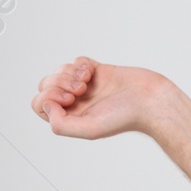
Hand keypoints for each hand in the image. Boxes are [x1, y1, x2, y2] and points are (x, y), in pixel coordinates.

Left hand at [30, 56, 175, 139]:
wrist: (150, 100)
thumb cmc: (124, 117)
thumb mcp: (89, 129)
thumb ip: (61, 124)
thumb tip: (47, 105)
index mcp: (70, 118)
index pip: (40, 105)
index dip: (49, 97)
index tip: (70, 99)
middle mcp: (75, 103)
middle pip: (46, 85)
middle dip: (58, 83)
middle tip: (80, 90)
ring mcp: (85, 86)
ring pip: (60, 71)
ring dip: (70, 73)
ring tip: (87, 82)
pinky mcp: (97, 71)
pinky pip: (77, 61)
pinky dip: (81, 64)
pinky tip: (93, 72)